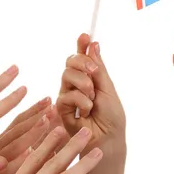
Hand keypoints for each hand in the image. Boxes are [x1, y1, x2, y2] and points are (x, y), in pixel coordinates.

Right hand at [57, 34, 125, 158]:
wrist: (109, 138)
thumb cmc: (111, 116)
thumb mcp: (108, 88)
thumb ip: (98, 67)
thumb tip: (93, 44)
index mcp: (90, 77)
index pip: (83, 57)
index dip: (82, 45)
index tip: (85, 35)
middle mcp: (76, 84)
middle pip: (70, 61)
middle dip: (83, 63)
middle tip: (94, 73)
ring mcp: (68, 95)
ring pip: (66, 75)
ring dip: (83, 84)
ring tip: (92, 99)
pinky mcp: (61, 109)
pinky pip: (66, 95)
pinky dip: (80, 101)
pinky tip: (86, 111)